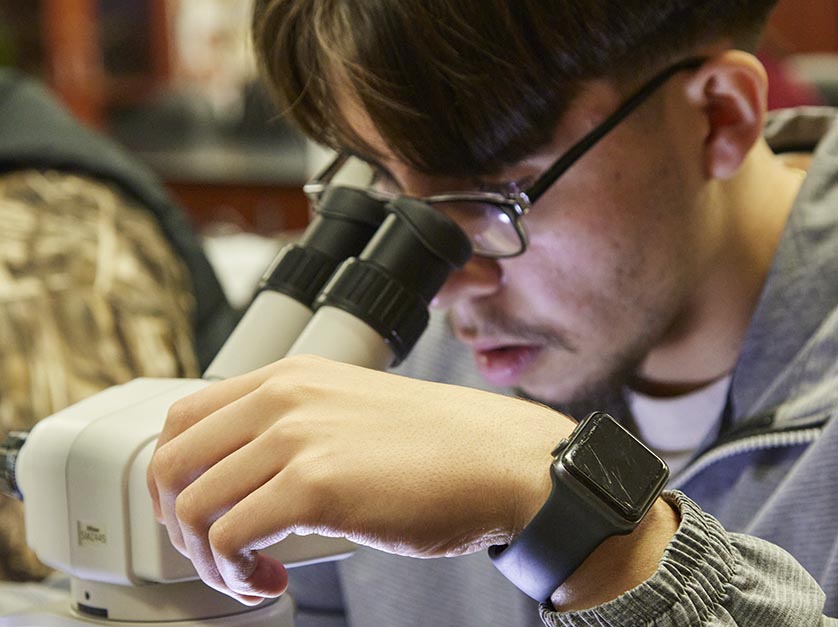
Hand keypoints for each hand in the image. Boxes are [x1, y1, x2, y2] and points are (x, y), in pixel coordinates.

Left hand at [147, 355, 572, 603]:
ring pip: (193, 506)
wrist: (501, 461)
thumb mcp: (350, 413)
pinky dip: (234, 572)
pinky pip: (229, 539)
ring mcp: (297, 438)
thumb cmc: (440, 446)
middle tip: (210, 549)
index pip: (185, 416)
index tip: (195, 509)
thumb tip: (247, 476)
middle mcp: (284, 397)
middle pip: (172, 460)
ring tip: (245, 572)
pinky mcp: (315, 486)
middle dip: (176, 519)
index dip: (174, 473)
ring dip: (206, 556)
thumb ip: (296, 429)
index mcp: (290, 376)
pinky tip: (267, 580)